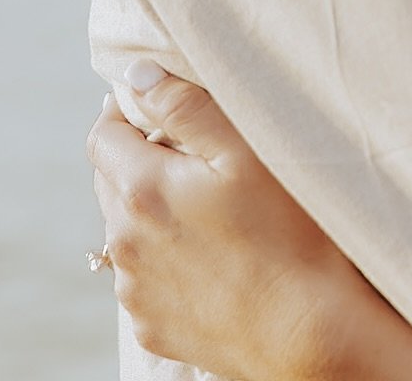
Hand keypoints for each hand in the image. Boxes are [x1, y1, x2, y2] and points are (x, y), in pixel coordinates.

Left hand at [88, 65, 411, 380]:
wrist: (308, 331)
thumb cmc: (289, 232)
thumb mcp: (245, 150)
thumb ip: (185, 107)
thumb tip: (137, 79)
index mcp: (142, 189)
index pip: (103, 135)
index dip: (127, 113)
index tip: (160, 106)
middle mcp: (123, 242)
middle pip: (110, 181)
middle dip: (140, 159)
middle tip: (197, 156)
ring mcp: (134, 290)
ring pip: (126, 230)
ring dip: (152, 210)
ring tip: (211, 210)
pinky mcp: (152, 324)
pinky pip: (144, 275)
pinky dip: (165, 257)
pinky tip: (213, 255)